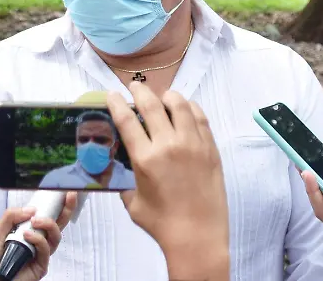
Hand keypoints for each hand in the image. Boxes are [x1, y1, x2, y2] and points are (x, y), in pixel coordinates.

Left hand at [0, 193, 78, 280]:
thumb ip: (12, 216)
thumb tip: (31, 209)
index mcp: (27, 232)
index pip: (46, 217)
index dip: (56, 205)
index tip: (62, 192)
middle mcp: (36, 242)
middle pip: (58, 225)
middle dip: (66, 209)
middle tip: (68, 197)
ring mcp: (39, 254)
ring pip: (55, 236)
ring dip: (48, 224)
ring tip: (35, 221)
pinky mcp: (40, 266)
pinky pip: (46, 250)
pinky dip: (38, 240)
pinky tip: (27, 236)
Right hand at [107, 82, 228, 278]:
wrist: (197, 235)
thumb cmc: (162, 224)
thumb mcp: (133, 202)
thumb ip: (126, 180)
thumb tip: (121, 167)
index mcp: (145, 159)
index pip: (126, 120)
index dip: (116, 102)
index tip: (112, 94)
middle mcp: (169, 146)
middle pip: (152, 105)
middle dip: (140, 91)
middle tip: (135, 88)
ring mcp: (193, 145)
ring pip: (180, 105)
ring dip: (167, 96)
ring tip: (162, 96)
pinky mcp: (210, 149)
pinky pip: (200, 118)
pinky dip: (190, 108)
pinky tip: (185, 109)